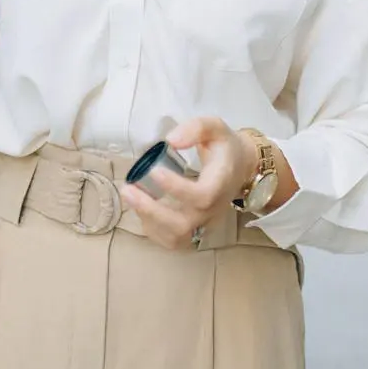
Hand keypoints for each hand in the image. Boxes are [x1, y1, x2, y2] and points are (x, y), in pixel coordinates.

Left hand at [120, 118, 254, 251]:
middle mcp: (213, 209)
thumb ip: (195, 128)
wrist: (239, 167)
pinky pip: (172, 240)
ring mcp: (204, 223)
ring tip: (130, 197)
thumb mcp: (215, 127)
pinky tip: (140, 207)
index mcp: (221, 183)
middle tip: (128, 189)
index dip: (177, 188)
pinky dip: (152, 229)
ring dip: (148, 221)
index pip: (202, 196)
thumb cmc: (224, 146)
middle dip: (152, 210)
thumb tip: (170, 141)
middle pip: (184, 224)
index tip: (154, 171)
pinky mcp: (195, 229)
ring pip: (176, 238)